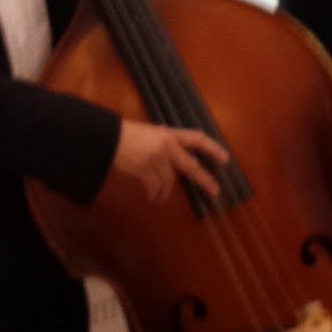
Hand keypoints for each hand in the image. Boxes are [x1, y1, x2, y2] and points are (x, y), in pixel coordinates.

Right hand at [110, 119, 229, 203]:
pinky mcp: (145, 170)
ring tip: (161, 197)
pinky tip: (152, 197)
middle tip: (215, 191)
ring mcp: (156, 158)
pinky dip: (154, 194)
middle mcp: (166, 146)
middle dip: (204, 180)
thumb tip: (174, 162)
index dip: (212, 148)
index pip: (196, 138)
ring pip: (169, 180)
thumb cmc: (124, 133)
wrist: (107, 138)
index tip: (225, 158)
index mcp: (168, 133)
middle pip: (191, 166)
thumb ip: (163, 144)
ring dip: (166, 191)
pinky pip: (154, 186)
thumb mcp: (148, 133)